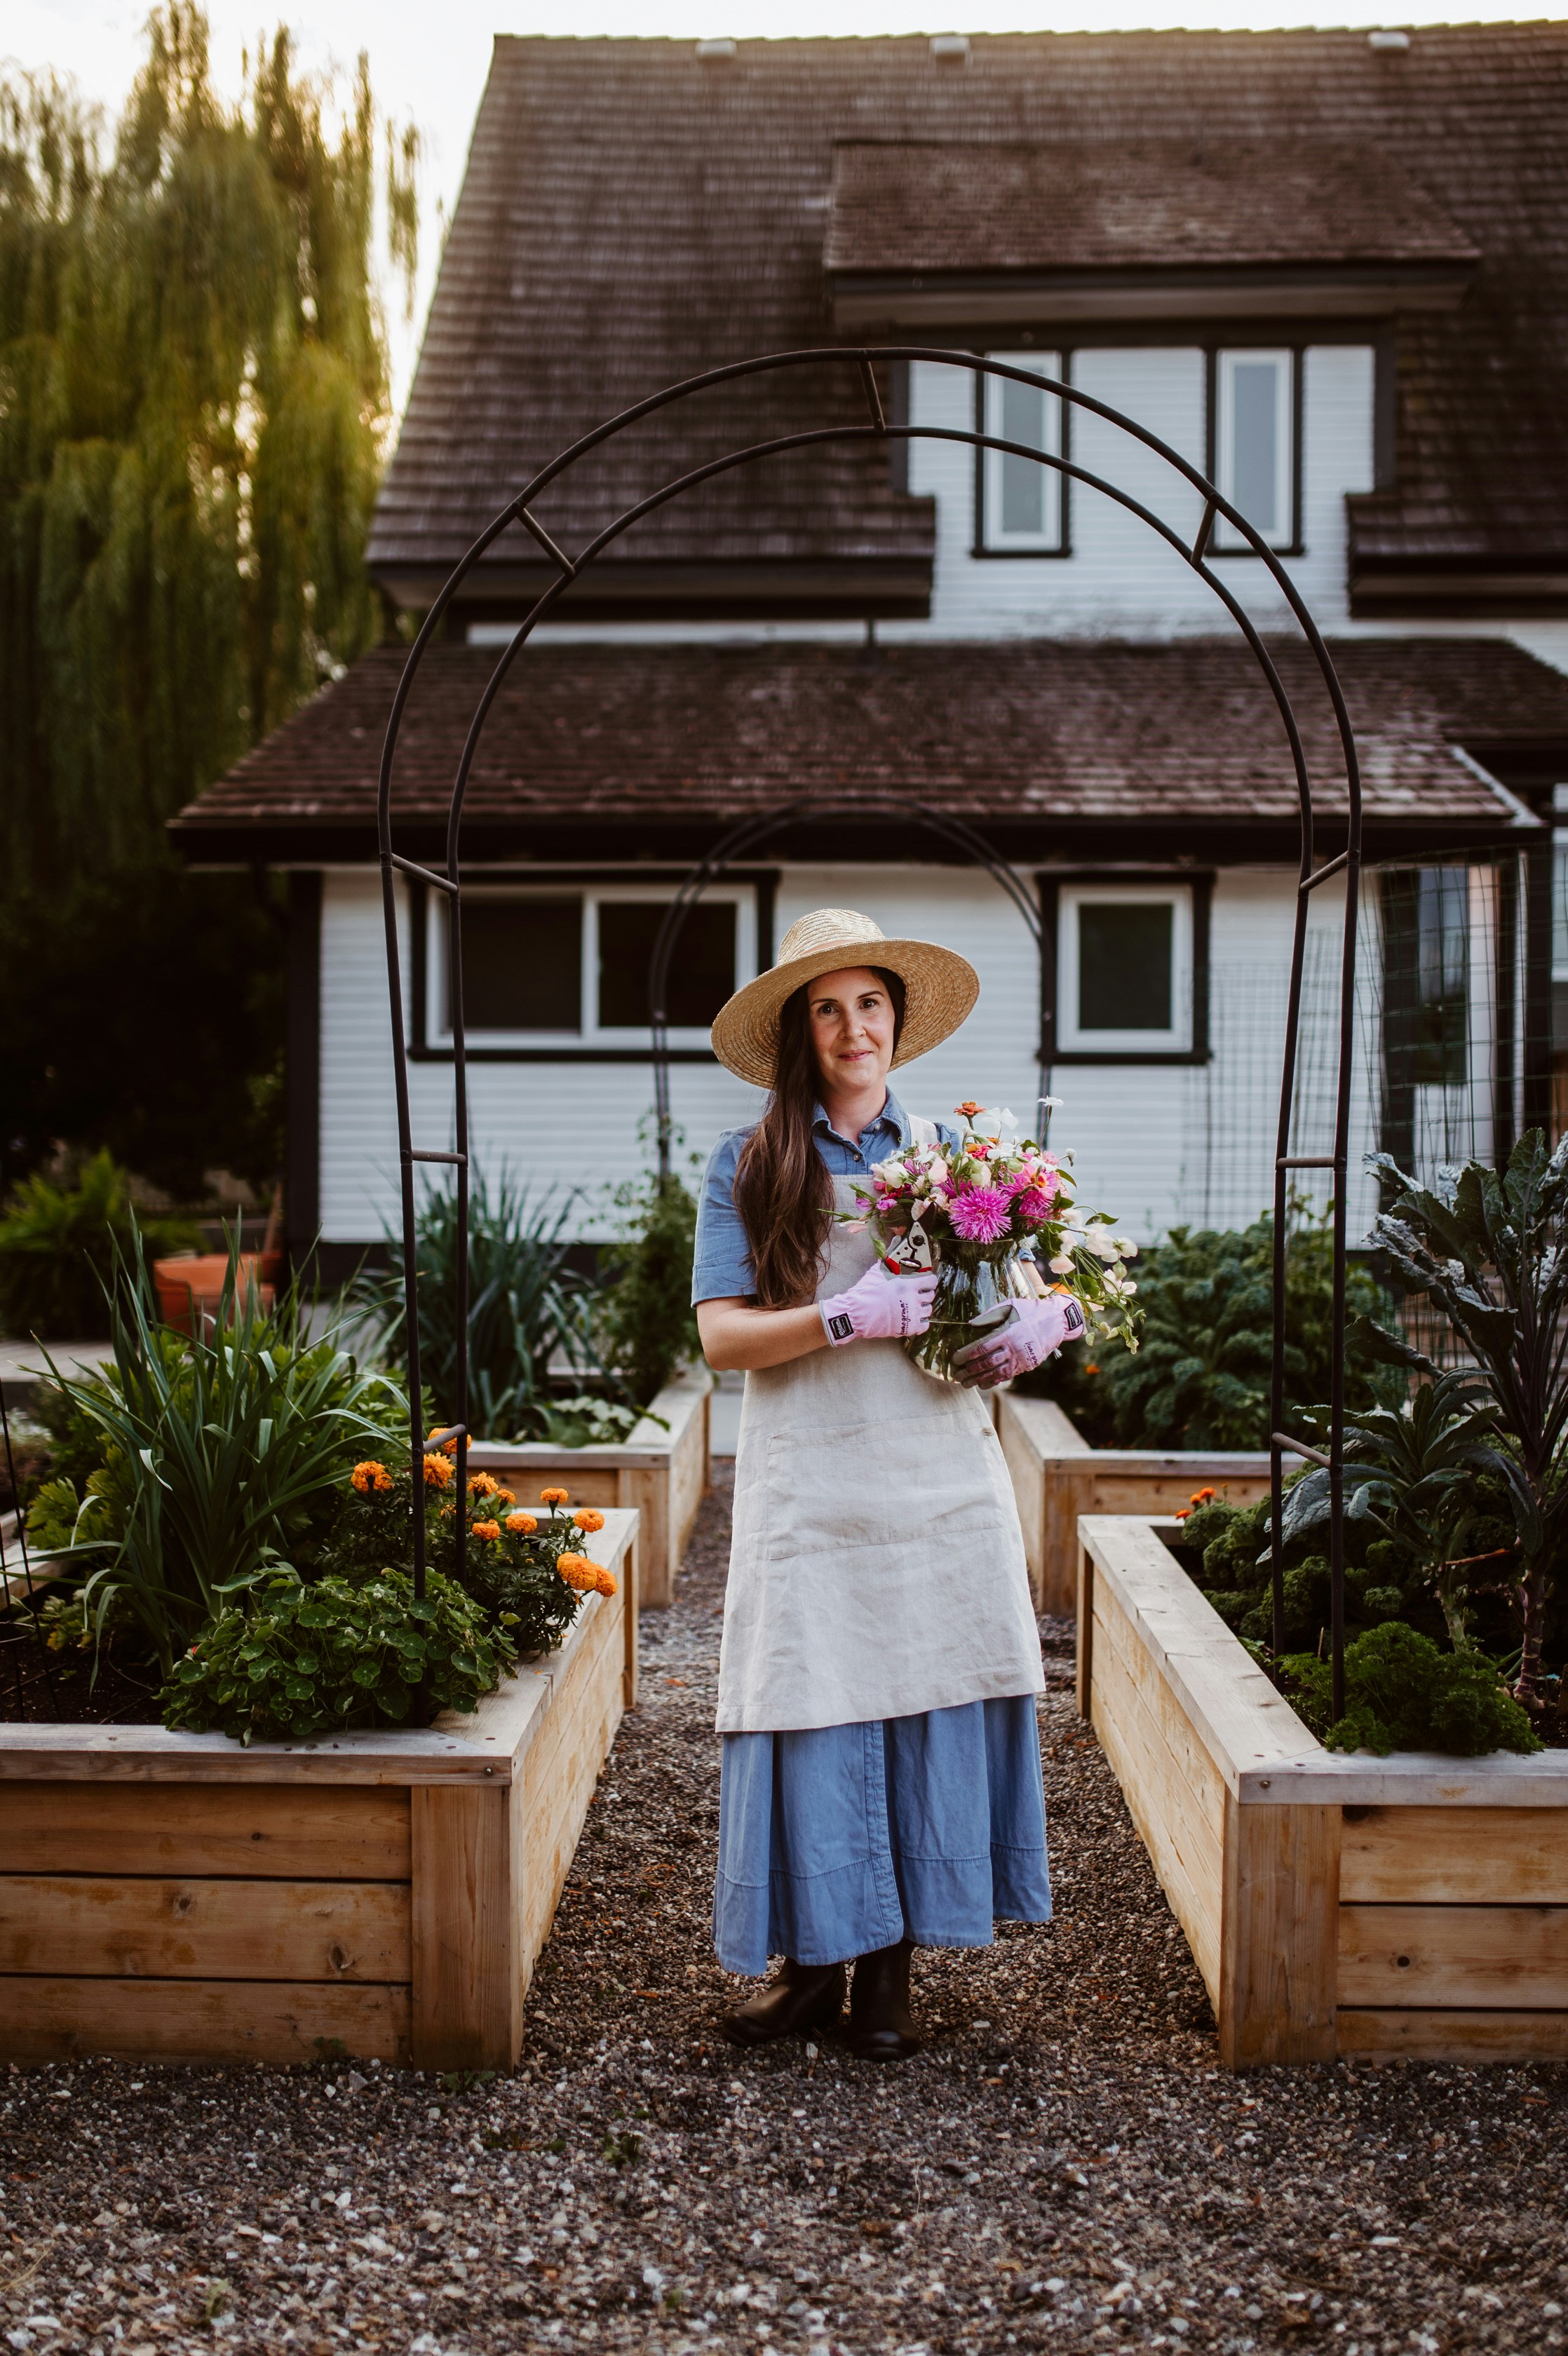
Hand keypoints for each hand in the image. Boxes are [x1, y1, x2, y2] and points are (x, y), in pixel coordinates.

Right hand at [819, 1260, 938, 1344]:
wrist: (857, 1313)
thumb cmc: (866, 1291)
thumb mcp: (878, 1270)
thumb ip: (890, 1256)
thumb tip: (896, 1239)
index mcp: (908, 1284)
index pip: (931, 1280)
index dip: (928, 1279)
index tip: (922, 1280)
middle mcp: (913, 1299)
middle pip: (930, 1295)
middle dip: (925, 1293)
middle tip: (915, 1293)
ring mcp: (912, 1315)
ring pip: (928, 1310)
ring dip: (922, 1306)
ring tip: (912, 1305)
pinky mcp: (909, 1328)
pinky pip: (924, 1325)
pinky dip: (921, 1322)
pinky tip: (912, 1317)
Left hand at [951, 1290, 1084, 1387]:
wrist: (1056, 1321)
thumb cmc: (1030, 1311)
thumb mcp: (1010, 1306)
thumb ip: (989, 1315)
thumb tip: (970, 1324)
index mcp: (1007, 1333)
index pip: (981, 1348)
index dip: (966, 1355)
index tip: (955, 1359)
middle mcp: (1014, 1349)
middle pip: (986, 1363)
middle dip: (969, 1371)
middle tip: (956, 1375)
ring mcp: (1021, 1359)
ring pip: (996, 1373)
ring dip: (979, 1380)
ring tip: (965, 1383)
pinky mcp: (1027, 1366)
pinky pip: (1007, 1376)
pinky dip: (994, 1381)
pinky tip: (982, 1384)